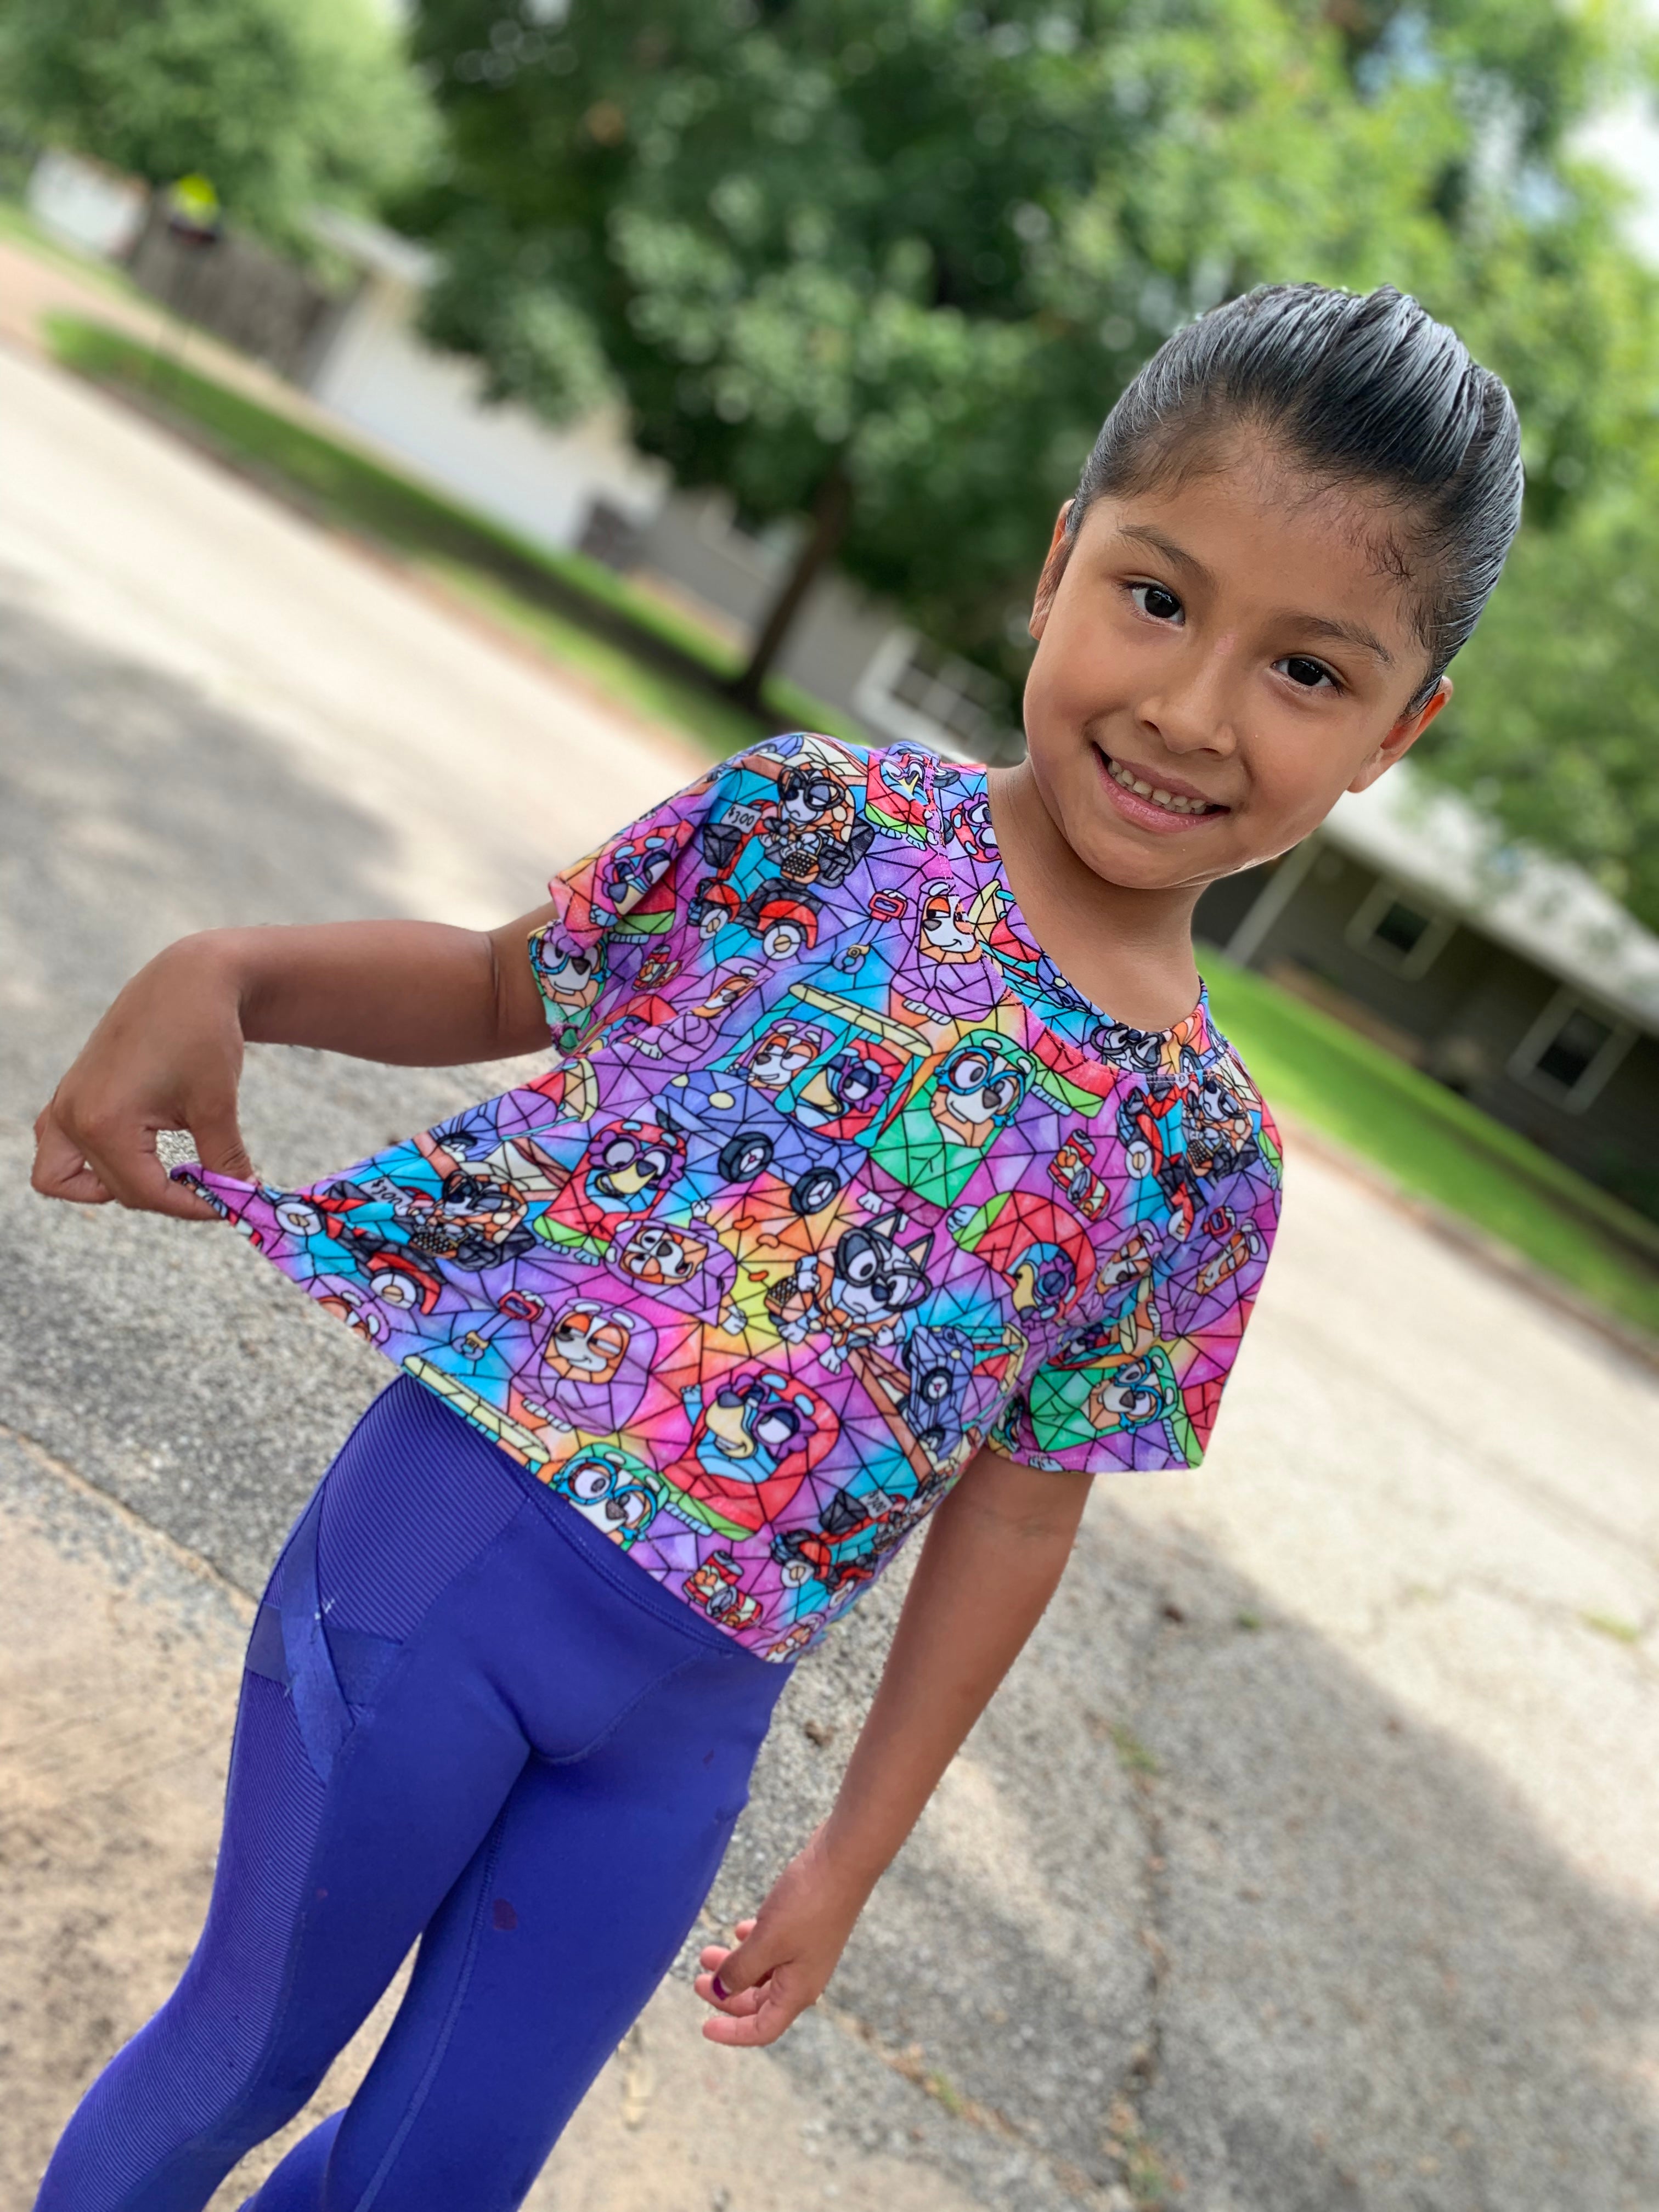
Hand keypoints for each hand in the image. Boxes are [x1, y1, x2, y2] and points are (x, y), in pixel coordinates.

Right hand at [31, 938, 253, 1217]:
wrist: (186, 981)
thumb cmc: (202, 1034)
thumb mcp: (216, 1105)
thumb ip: (223, 1160)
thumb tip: (240, 1199)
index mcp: (102, 1122)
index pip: (145, 1193)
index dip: (193, 1207)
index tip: (229, 1205)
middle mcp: (70, 1116)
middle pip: (117, 1191)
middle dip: (168, 1196)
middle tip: (214, 1187)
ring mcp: (63, 1103)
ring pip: (65, 1178)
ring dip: (116, 1186)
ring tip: (165, 1171)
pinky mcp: (69, 1094)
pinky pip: (56, 1147)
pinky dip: (86, 1162)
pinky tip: (136, 1152)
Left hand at [694, 1825, 867, 2047]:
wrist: (843, 1860)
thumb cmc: (808, 1904)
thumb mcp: (766, 1942)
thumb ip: (739, 1971)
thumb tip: (719, 1991)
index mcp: (797, 1991)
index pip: (762, 2028)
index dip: (732, 2033)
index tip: (704, 2026)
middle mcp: (803, 1977)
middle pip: (759, 2002)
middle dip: (726, 1994)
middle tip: (698, 1979)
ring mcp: (805, 1952)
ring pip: (762, 1972)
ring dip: (735, 1966)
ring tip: (707, 1951)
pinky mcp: (805, 1929)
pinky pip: (772, 1948)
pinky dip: (752, 1945)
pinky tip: (740, 1930)